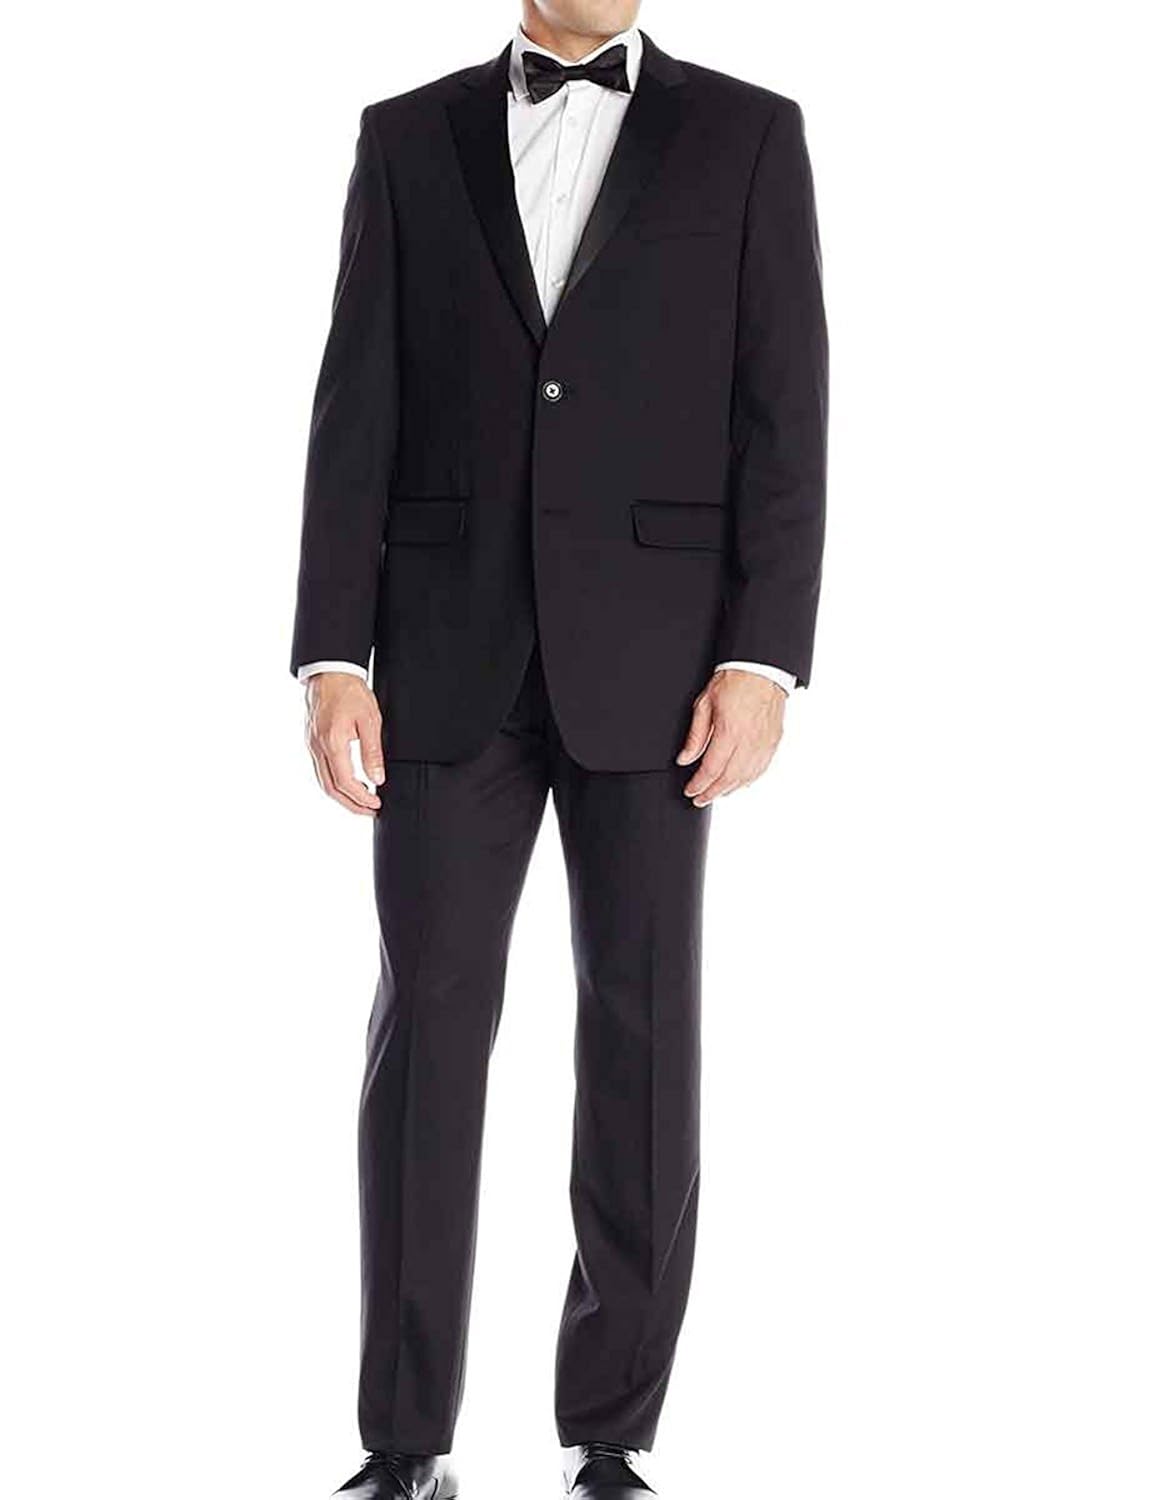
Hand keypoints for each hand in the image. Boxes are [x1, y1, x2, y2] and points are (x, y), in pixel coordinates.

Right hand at [305, 672, 384, 814]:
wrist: (329, 672)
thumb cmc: (350, 691)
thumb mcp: (369, 720)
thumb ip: (372, 752)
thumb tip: (377, 779)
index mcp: (332, 743)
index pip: (345, 782)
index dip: (361, 799)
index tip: (376, 804)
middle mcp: (317, 748)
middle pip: (330, 789)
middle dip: (351, 805)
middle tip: (370, 810)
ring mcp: (311, 746)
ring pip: (323, 782)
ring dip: (342, 796)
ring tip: (362, 800)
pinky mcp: (311, 742)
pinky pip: (320, 770)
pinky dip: (334, 783)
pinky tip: (348, 782)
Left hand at [676, 668, 786, 806]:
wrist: (761, 669)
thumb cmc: (734, 681)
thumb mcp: (705, 704)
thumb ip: (695, 735)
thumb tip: (685, 758)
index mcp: (729, 732)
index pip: (711, 769)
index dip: (699, 785)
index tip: (690, 790)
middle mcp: (749, 742)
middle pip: (728, 779)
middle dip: (712, 793)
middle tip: (700, 799)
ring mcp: (764, 744)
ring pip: (746, 778)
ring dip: (729, 790)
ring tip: (716, 794)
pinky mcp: (773, 742)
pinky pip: (761, 769)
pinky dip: (747, 780)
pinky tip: (738, 783)